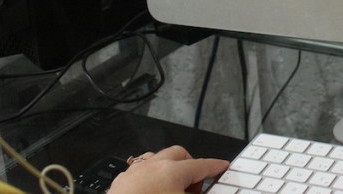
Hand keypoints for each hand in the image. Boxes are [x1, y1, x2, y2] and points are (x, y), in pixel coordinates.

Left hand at [107, 145, 228, 193]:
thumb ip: (197, 193)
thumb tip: (200, 191)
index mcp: (173, 171)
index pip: (203, 165)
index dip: (215, 166)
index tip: (221, 166)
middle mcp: (153, 166)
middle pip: (179, 154)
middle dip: (191, 164)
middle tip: (196, 185)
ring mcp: (135, 172)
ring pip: (156, 158)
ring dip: (168, 168)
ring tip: (173, 186)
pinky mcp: (120, 183)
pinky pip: (138, 172)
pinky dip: (148, 178)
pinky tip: (149, 190)